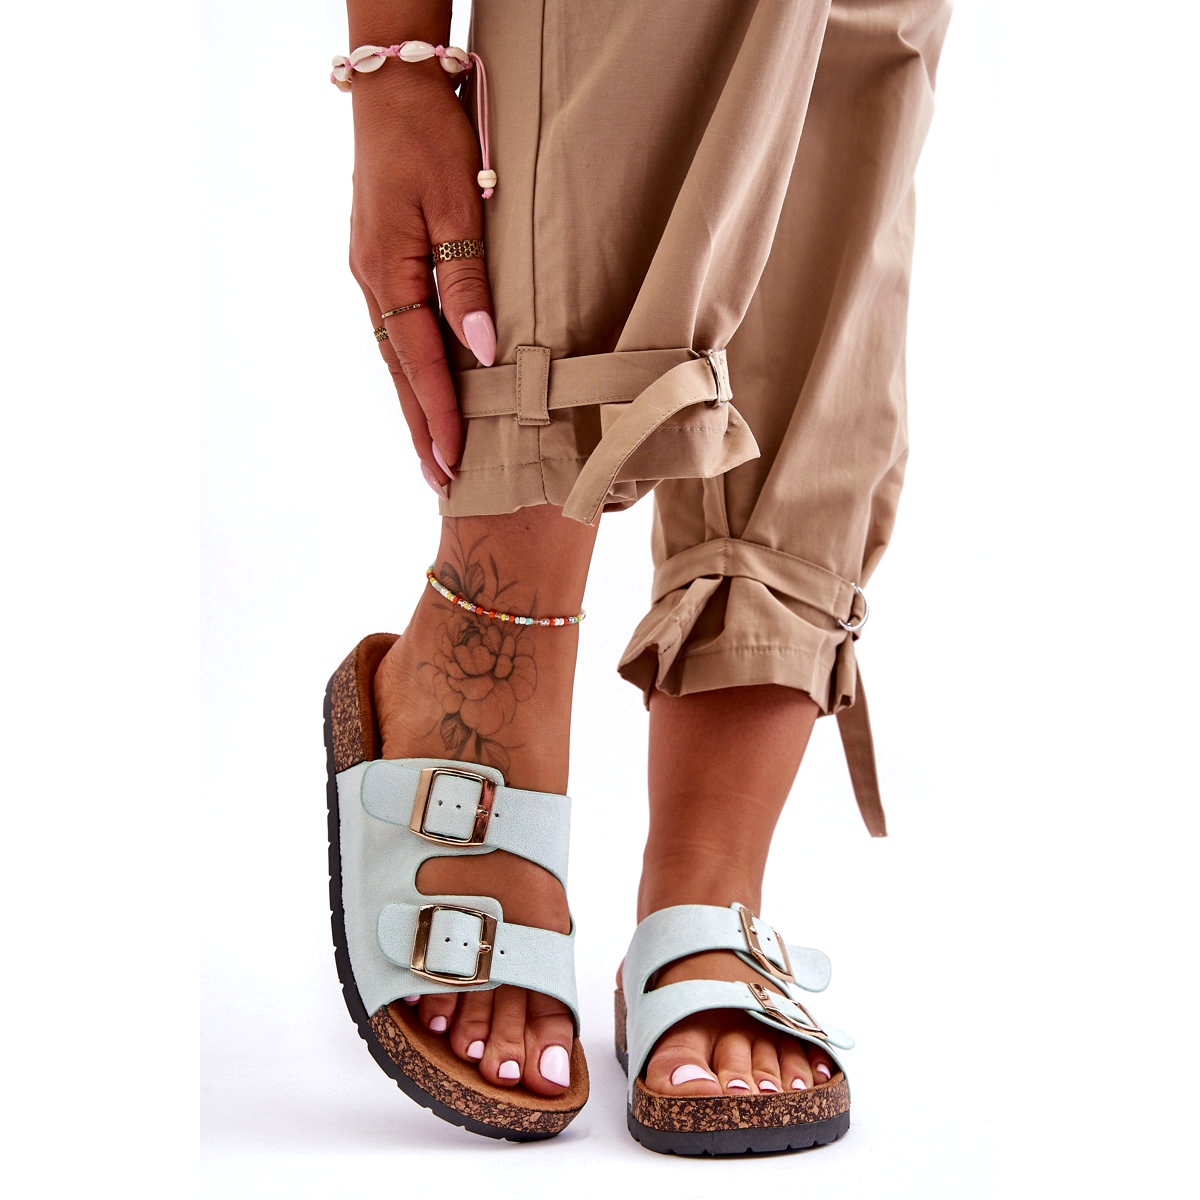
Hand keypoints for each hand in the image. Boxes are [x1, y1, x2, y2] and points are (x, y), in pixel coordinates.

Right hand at [348, 65, 495, 489]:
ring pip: (396, 356)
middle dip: (422, 429)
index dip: (440, 414)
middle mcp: (372, 281)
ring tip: (433, 452)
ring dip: (417, 407)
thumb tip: (479, 348)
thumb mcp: (456, 204)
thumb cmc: (429, 136)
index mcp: (387, 272)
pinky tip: (425, 391)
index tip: (454, 460)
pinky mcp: (381, 262)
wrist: (393, 86)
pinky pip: (397, 331)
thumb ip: (467, 279)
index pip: (418, 362)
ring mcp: (372, 273)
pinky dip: (413, 371)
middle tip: (439, 481)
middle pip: (400, 373)